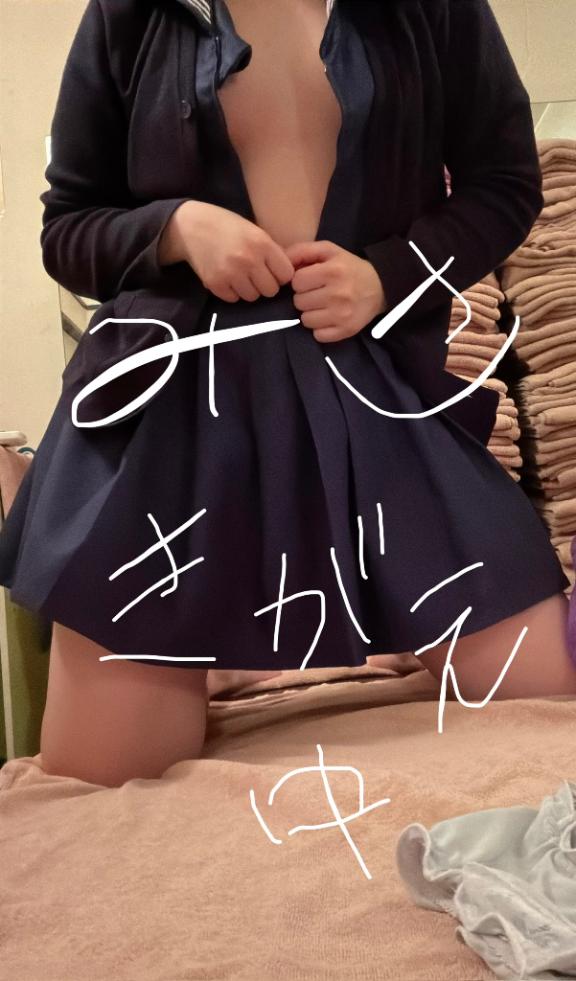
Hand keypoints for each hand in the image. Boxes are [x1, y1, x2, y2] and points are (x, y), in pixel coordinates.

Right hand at [159, 201, 294, 301]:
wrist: (192, 226)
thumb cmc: (228, 227)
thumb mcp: (255, 231)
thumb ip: (272, 252)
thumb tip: (291, 275)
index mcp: (262, 244)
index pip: (286, 275)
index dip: (281, 274)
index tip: (273, 270)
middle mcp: (248, 260)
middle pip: (271, 290)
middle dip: (265, 284)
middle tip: (256, 274)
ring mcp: (231, 274)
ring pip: (252, 297)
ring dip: (249, 289)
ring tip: (240, 275)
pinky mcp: (215, 284)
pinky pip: (234, 299)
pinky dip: (232, 291)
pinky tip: (227, 277)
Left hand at [285, 240, 386, 341]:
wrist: (380, 287)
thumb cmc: (349, 267)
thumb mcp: (328, 251)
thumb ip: (302, 251)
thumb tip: (281, 262)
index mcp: (332, 271)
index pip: (296, 282)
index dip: (300, 281)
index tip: (310, 281)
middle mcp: (337, 294)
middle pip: (299, 302)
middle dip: (305, 297)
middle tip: (317, 293)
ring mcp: (342, 315)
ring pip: (305, 320)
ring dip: (310, 313)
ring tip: (323, 306)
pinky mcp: (346, 331)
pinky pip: (318, 335)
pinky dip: (320, 328)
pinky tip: (329, 318)